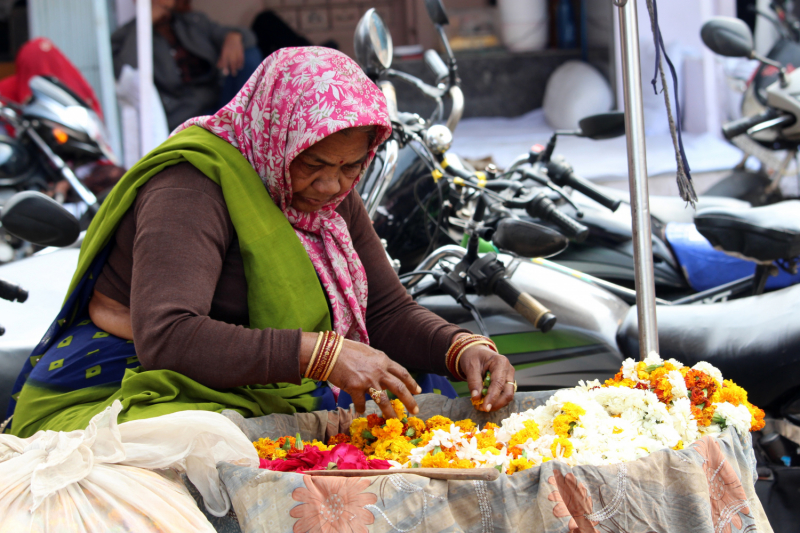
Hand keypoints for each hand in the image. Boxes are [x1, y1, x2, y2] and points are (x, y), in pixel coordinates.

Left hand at [217, 32, 243, 76]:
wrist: (233, 37)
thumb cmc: (227, 46)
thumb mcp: (222, 51)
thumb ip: (221, 59)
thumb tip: (218, 67)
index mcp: (225, 51)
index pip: (225, 60)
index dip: (225, 66)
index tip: (226, 73)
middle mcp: (231, 51)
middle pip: (232, 61)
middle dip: (233, 68)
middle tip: (233, 74)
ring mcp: (236, 51)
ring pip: (238, 60)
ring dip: (237, 66)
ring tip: (237, 70)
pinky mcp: (241, 51)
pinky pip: (242, 58)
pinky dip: (241, 63)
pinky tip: (240, 67)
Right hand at [300, 333, 420, 418]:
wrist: (330, 352)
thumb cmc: (347, 350)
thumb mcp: (368, 352)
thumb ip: (378, 363)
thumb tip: (384, 373)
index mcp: (383, 360)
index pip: (402, 373)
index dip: (411, 383)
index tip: (418, 391)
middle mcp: (379, 371)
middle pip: (399, 388)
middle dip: (409, 401)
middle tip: (416, 411)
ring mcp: (368, 380)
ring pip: (383, 400)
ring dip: (390, 412)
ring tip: (394, 421)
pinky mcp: (355, 388)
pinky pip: (361, 403)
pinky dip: (360, 408)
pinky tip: (360, 411)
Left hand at [458, 344, 515, 411]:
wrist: (476, 351)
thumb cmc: (473, 356)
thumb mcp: (470, 366)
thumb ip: (474, 382)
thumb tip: (476, 398)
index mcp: (501, 362)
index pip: (498, 383)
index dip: (492, 397)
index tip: (485, 407)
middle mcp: (509, 370)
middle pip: (507, 392)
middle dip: (496, 403)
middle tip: (482, 409)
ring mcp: (509, 376)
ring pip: (507, 395)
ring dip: (496, 403)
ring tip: (481, 406)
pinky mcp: (507, 382)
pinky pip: (504, 394)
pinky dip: (495, 400)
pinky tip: (485, 401)